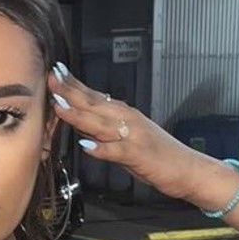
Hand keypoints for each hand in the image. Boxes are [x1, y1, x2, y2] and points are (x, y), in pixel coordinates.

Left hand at [47, 65, 203, 200]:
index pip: (94, 95)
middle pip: (94, 104)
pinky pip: (117, 151)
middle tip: (50, 77)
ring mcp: (133, 136)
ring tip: (59, 106)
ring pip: (101, 123)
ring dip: (79, 114)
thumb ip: (104, 130)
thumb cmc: (157, 155)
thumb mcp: (126, 138)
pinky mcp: (139, 155)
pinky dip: (102, 148)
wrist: (188, 167)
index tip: (55, 72)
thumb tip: (81, 123)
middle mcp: (127, 119)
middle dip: (70, 91)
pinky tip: (86, 145)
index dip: (74, 85)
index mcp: (124, 114)